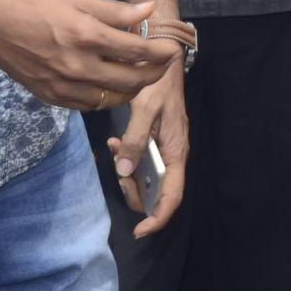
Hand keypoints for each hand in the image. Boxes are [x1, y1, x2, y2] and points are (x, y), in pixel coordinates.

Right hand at [0, 0, 180, 110]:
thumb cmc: (37, 6)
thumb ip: (116, 10)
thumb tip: (149, 10)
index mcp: (88, 36)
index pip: (137, 51)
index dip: (161, 53)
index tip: (172, 51)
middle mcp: (80, 66)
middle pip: (131, 81)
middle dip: (153, 75)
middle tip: (163, 66)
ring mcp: (66, 86)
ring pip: (112, 99)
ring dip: (132, 90)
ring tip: (140, 76)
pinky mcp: (54, 98)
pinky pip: (90, 106)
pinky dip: (106, 97)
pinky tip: (109, 85)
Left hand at [108, 64, 186, 236]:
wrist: (162, 60)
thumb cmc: (157, 84)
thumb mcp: (144, 110)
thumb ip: (134, 140)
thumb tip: (124, 171)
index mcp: (176, 152)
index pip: (172, 196)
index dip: (158, 218)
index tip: (140, 230)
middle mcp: (173, 155)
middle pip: (157, 191)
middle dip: (134, 190)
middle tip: (116, 171)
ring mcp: (165, 149)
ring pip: (147, 177)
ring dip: (128, 171)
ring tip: (114, 149)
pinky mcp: (155, 141)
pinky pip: (141, 160)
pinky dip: (127, 157)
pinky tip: (116, 142)